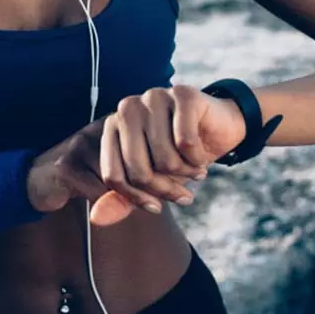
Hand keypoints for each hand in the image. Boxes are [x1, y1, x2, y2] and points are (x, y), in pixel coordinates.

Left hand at [91, 85, 245, 224]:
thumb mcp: (151, 181)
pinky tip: (201, 157)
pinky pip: (186, 142)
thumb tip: (96, 218)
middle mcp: (127, 108)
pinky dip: (197, 158)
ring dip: (185, 175)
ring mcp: (153, 97)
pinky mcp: (182, 94)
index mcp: (113, 126)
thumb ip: (122, 199)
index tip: (156, 207)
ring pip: (164, 159)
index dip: (135, 199)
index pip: (113, 175)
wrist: (218, 129)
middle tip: (183, 194)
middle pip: (138, 170)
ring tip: (193, 171)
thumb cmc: (178, 156)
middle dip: (164, 191)